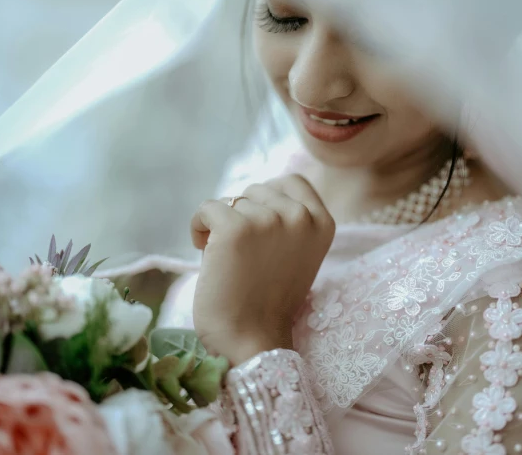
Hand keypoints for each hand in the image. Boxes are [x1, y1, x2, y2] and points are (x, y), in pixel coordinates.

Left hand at [190, 174, 334, 364]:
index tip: (257, 229)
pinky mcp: (236, 228)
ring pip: (232, 201)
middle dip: (243, 216)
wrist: (251, 340)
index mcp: (323, 223)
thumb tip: (255, 193)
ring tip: (227, 258)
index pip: (292, 181)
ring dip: (222, 225)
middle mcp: (301, 217)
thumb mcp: (298, 254)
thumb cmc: (268, 301)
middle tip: (242, 253)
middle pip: (257, 190)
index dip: (267, 200)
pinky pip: (207, 208)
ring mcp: (269, 220)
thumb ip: (290, 222)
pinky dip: (198, 227)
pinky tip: (204, 251)